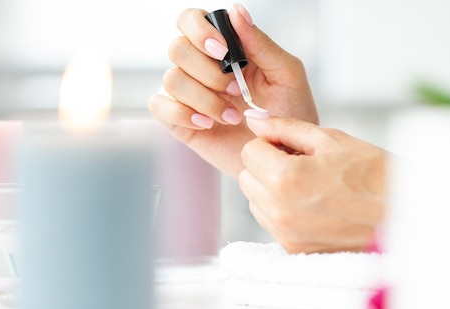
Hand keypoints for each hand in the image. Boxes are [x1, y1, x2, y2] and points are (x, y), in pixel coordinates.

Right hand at [148, 4, 317, 177]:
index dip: (199, 30)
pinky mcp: (181, 122)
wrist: (284, 154)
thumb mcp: (286, 74)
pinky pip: (159, 107)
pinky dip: (181, 114)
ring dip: (203, 98)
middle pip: (177, 49)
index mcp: (225, 50)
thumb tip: (236, 11)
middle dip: (207, 72)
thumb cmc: (290, 113)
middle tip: (236, 91)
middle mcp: (202, 68)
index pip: (191, 21)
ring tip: (232, 117)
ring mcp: (189, 95)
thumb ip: (261, 43)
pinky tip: (207, 124)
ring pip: (171, 80)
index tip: (223, 52)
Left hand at [239, 111, 387, 253]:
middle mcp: (280, 210)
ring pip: (256, 202)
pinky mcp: (294, 249)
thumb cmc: (375, 174)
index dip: (270, 143)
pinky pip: (271, 222)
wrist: (405, 215)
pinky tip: (314, 204)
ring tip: (310, 186)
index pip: (249, 151)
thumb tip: (254, 120)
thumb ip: (285, 127)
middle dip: (267, 166)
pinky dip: (283, 210)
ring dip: (272, 190)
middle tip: (302, 164)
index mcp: (286, 178)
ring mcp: (286, 233)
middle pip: (247, 178)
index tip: (292, 147)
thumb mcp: (330, 139)